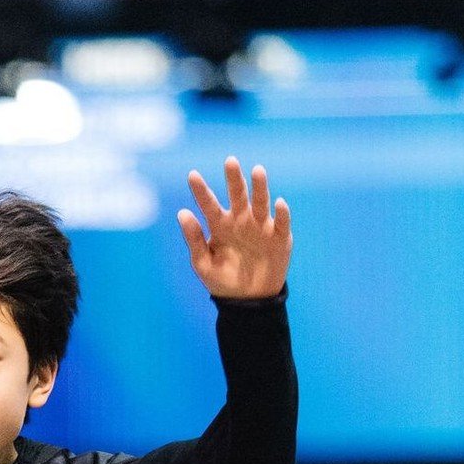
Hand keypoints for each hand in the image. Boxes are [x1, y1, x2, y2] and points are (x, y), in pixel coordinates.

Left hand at [177, 157, 291, 300]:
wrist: (248, 302)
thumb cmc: (223, 281)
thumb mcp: (203, 264)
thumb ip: (194, 240)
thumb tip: (181, 213)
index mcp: (220, 225)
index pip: (209, 204)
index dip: (201, 190)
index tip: (192, 175)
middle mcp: (241, 220)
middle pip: (237, 195)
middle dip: (234, 179)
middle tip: (230, 161)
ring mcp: (261, 227)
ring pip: (261, 202)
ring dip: (260, 187)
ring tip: (257, 171)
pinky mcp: (279, 237)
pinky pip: (281, 222)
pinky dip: (281, 213)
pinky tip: (279, 203)